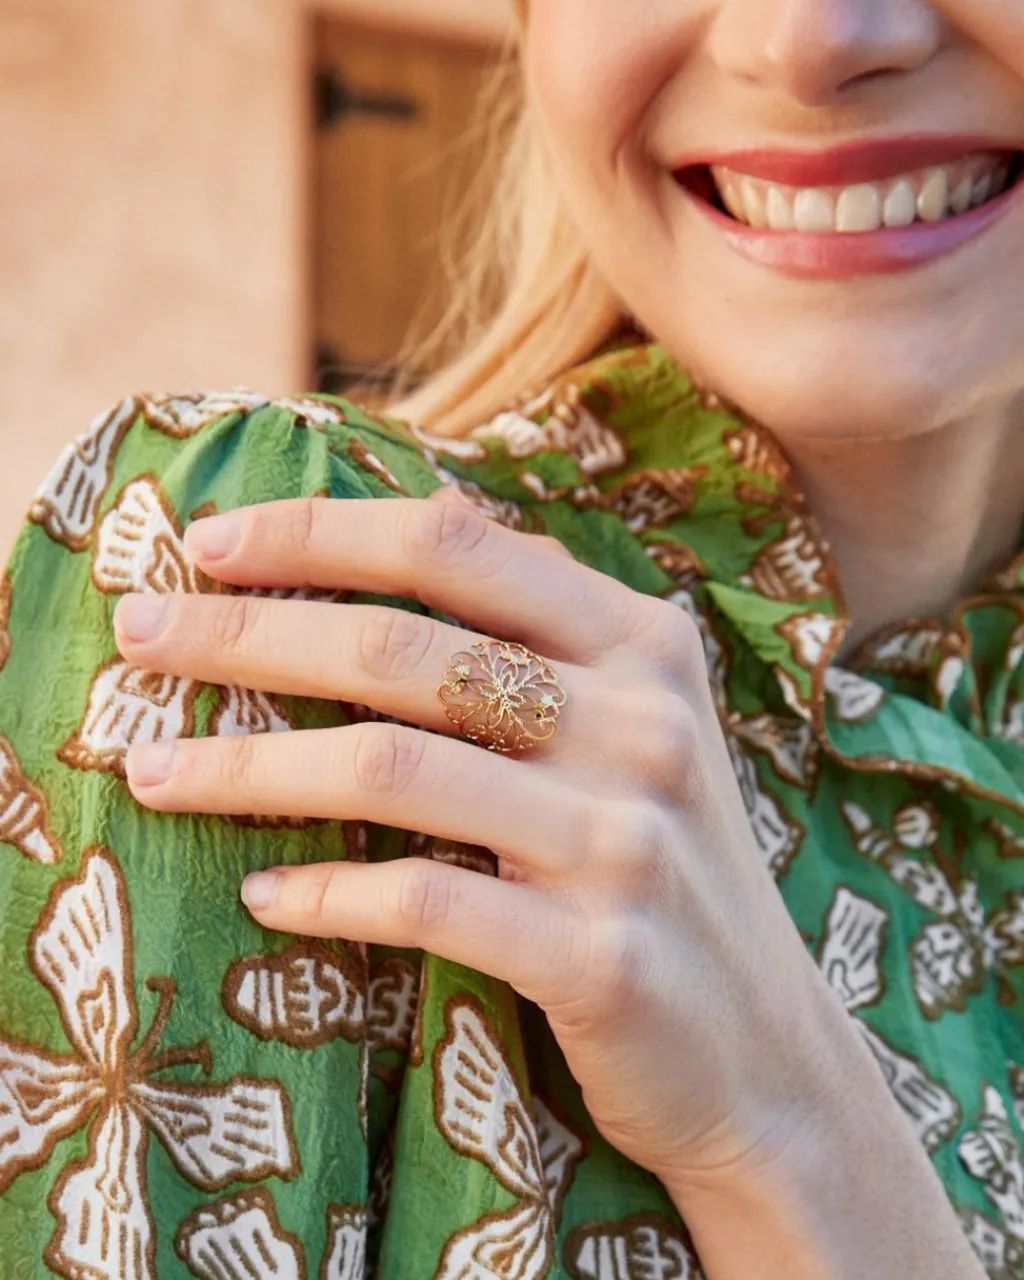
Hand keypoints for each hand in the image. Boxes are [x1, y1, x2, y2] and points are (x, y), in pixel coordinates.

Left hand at [114, 492, 857, 1189]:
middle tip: (137, 637)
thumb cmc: (659, 869)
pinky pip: (425, 902)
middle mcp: (642, 721)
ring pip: (393, 767)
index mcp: (643, 641)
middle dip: (247, 633)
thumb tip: (352, 584)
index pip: (456, 544)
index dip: (320, 533)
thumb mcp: (627, 732)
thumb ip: (531, 649)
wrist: (763, 1050)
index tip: (207, 542)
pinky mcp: (600, 954)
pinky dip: (326, 894)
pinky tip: (264, 895)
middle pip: (402, 646)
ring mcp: (626, 837)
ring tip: (155, 773)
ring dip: (250, 767)